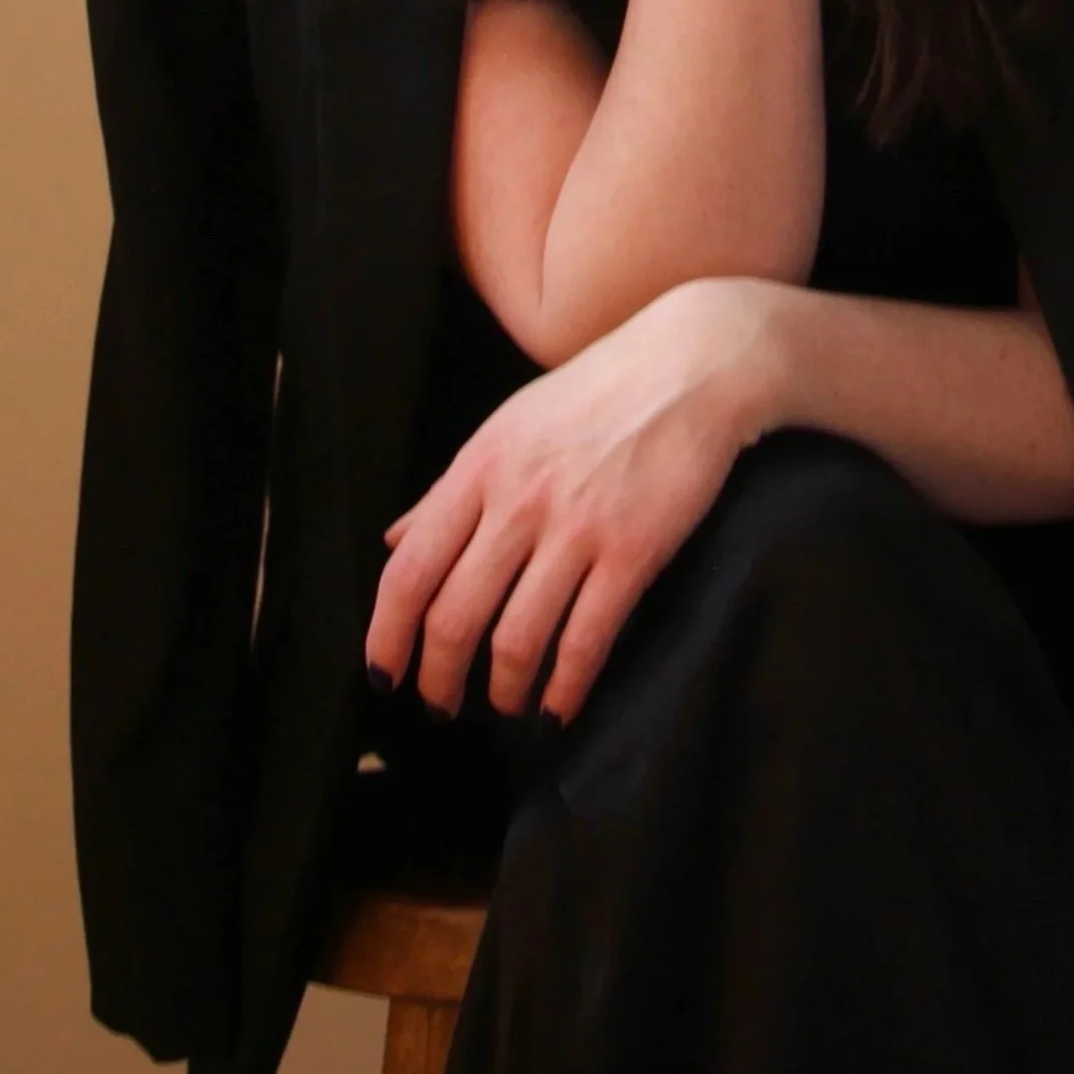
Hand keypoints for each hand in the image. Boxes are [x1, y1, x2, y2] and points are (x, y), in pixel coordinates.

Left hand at [364, 278, 780, 726]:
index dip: (387, 635)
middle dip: (440, 677)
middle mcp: (518, 500)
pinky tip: (559, 707)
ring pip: (516, 637)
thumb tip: (395, 541)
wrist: (692, 366)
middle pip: (454, 615)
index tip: (381, 675)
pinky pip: (587, 637)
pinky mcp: (632, 550)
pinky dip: (566, 686)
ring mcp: (576, 527)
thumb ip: (450, 490)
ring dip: (503, 689)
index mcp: (479, 468)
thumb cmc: (598, 393)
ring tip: (505, 705)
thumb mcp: (508, 426)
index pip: (410, 569)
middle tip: (441, 705)